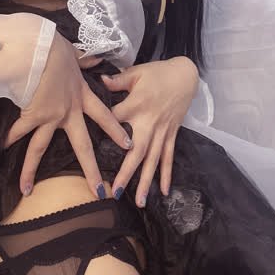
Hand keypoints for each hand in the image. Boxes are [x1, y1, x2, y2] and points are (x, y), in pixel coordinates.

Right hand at [4, 32, 132, 199]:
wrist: (37, 51)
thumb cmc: (55, 48)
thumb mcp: (74, 53)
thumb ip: (84, 60)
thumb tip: (94, 58)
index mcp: (82, 95)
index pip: (104, 116)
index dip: (116, 131)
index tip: (128, 146)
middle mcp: (68, 112)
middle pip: (82, 147)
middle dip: (91, 171)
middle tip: (98, 192)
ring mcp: (49, 117)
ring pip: (40, 149)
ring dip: (30, 171)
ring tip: (26, 190)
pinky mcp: (31, 115)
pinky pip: (18, 131)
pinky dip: (8, 139)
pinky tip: (0, 150)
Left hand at [101, 57, 198, 207]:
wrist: (186, 75)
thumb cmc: (158, 72)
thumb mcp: (136, 72)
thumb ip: (117, 80)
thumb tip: (99, 81)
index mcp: (136, 105)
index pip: (115, 121)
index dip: (103, 132)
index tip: (88, 148)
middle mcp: (149, 122)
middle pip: (136, 152)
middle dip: (126, 173)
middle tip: (114, 192)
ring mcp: (161, 131)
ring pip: (152, 160)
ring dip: (145, 181)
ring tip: (138, 201)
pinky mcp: (171, 134)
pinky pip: (168, 157)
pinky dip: (167, 174)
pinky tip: (164, 192)